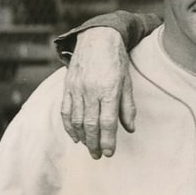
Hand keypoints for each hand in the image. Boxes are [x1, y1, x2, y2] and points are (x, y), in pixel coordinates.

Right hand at [60, 27, 135, 158]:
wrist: (96, 38)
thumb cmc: (116, 61)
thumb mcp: (127, 82)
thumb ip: (128, 106)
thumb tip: (130, 129)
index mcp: (109, 89)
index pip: (108, 122)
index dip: (108, 140)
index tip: (110, 153)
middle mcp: (91, 90)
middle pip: (91, 124)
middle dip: (94, 143)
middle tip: (98, 156)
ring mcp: (77, 88)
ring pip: (77, 120)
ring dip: (82, 138)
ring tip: (89, 148)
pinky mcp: (67, 86)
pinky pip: (65, 111)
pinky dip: (69, 126)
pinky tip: (75, 136)